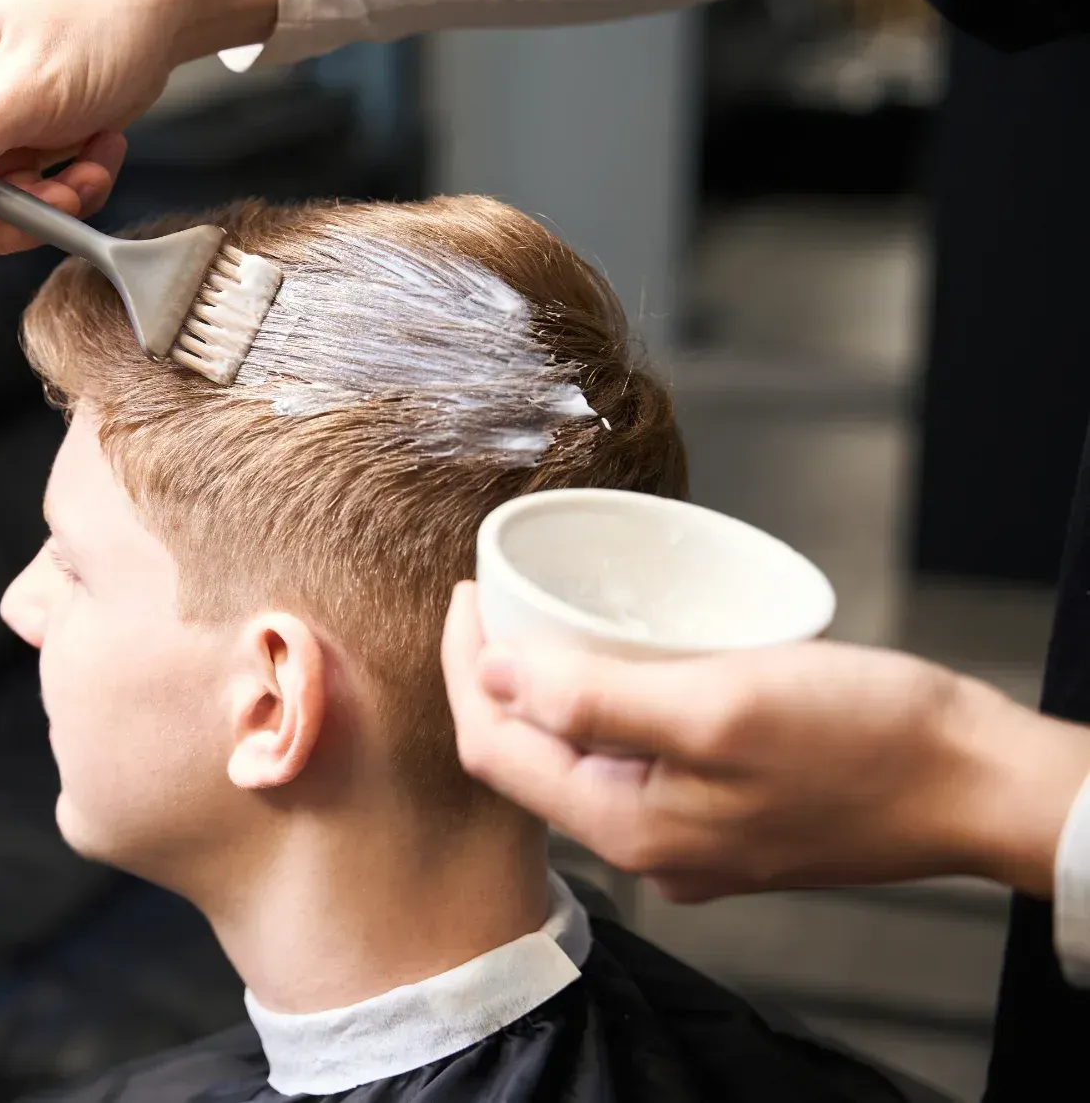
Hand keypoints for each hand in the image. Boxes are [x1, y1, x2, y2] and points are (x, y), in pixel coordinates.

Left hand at [442, 581, 1089, 901]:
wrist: (978, 782)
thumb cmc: (866, 740)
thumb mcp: (717, 704)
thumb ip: (593, 699)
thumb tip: (490, 676)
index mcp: (627, 827)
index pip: (494, 749)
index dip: (464, 670)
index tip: (465, 595)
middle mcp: (646, 847)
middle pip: (528, 756)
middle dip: (498, 678)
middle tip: (494, 597)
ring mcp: (686, 838)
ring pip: (580, 757)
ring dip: (552, 690)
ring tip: (544, 617)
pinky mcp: (724, 817)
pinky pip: (635, 759)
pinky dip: (610, 707)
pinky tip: (620, 663)